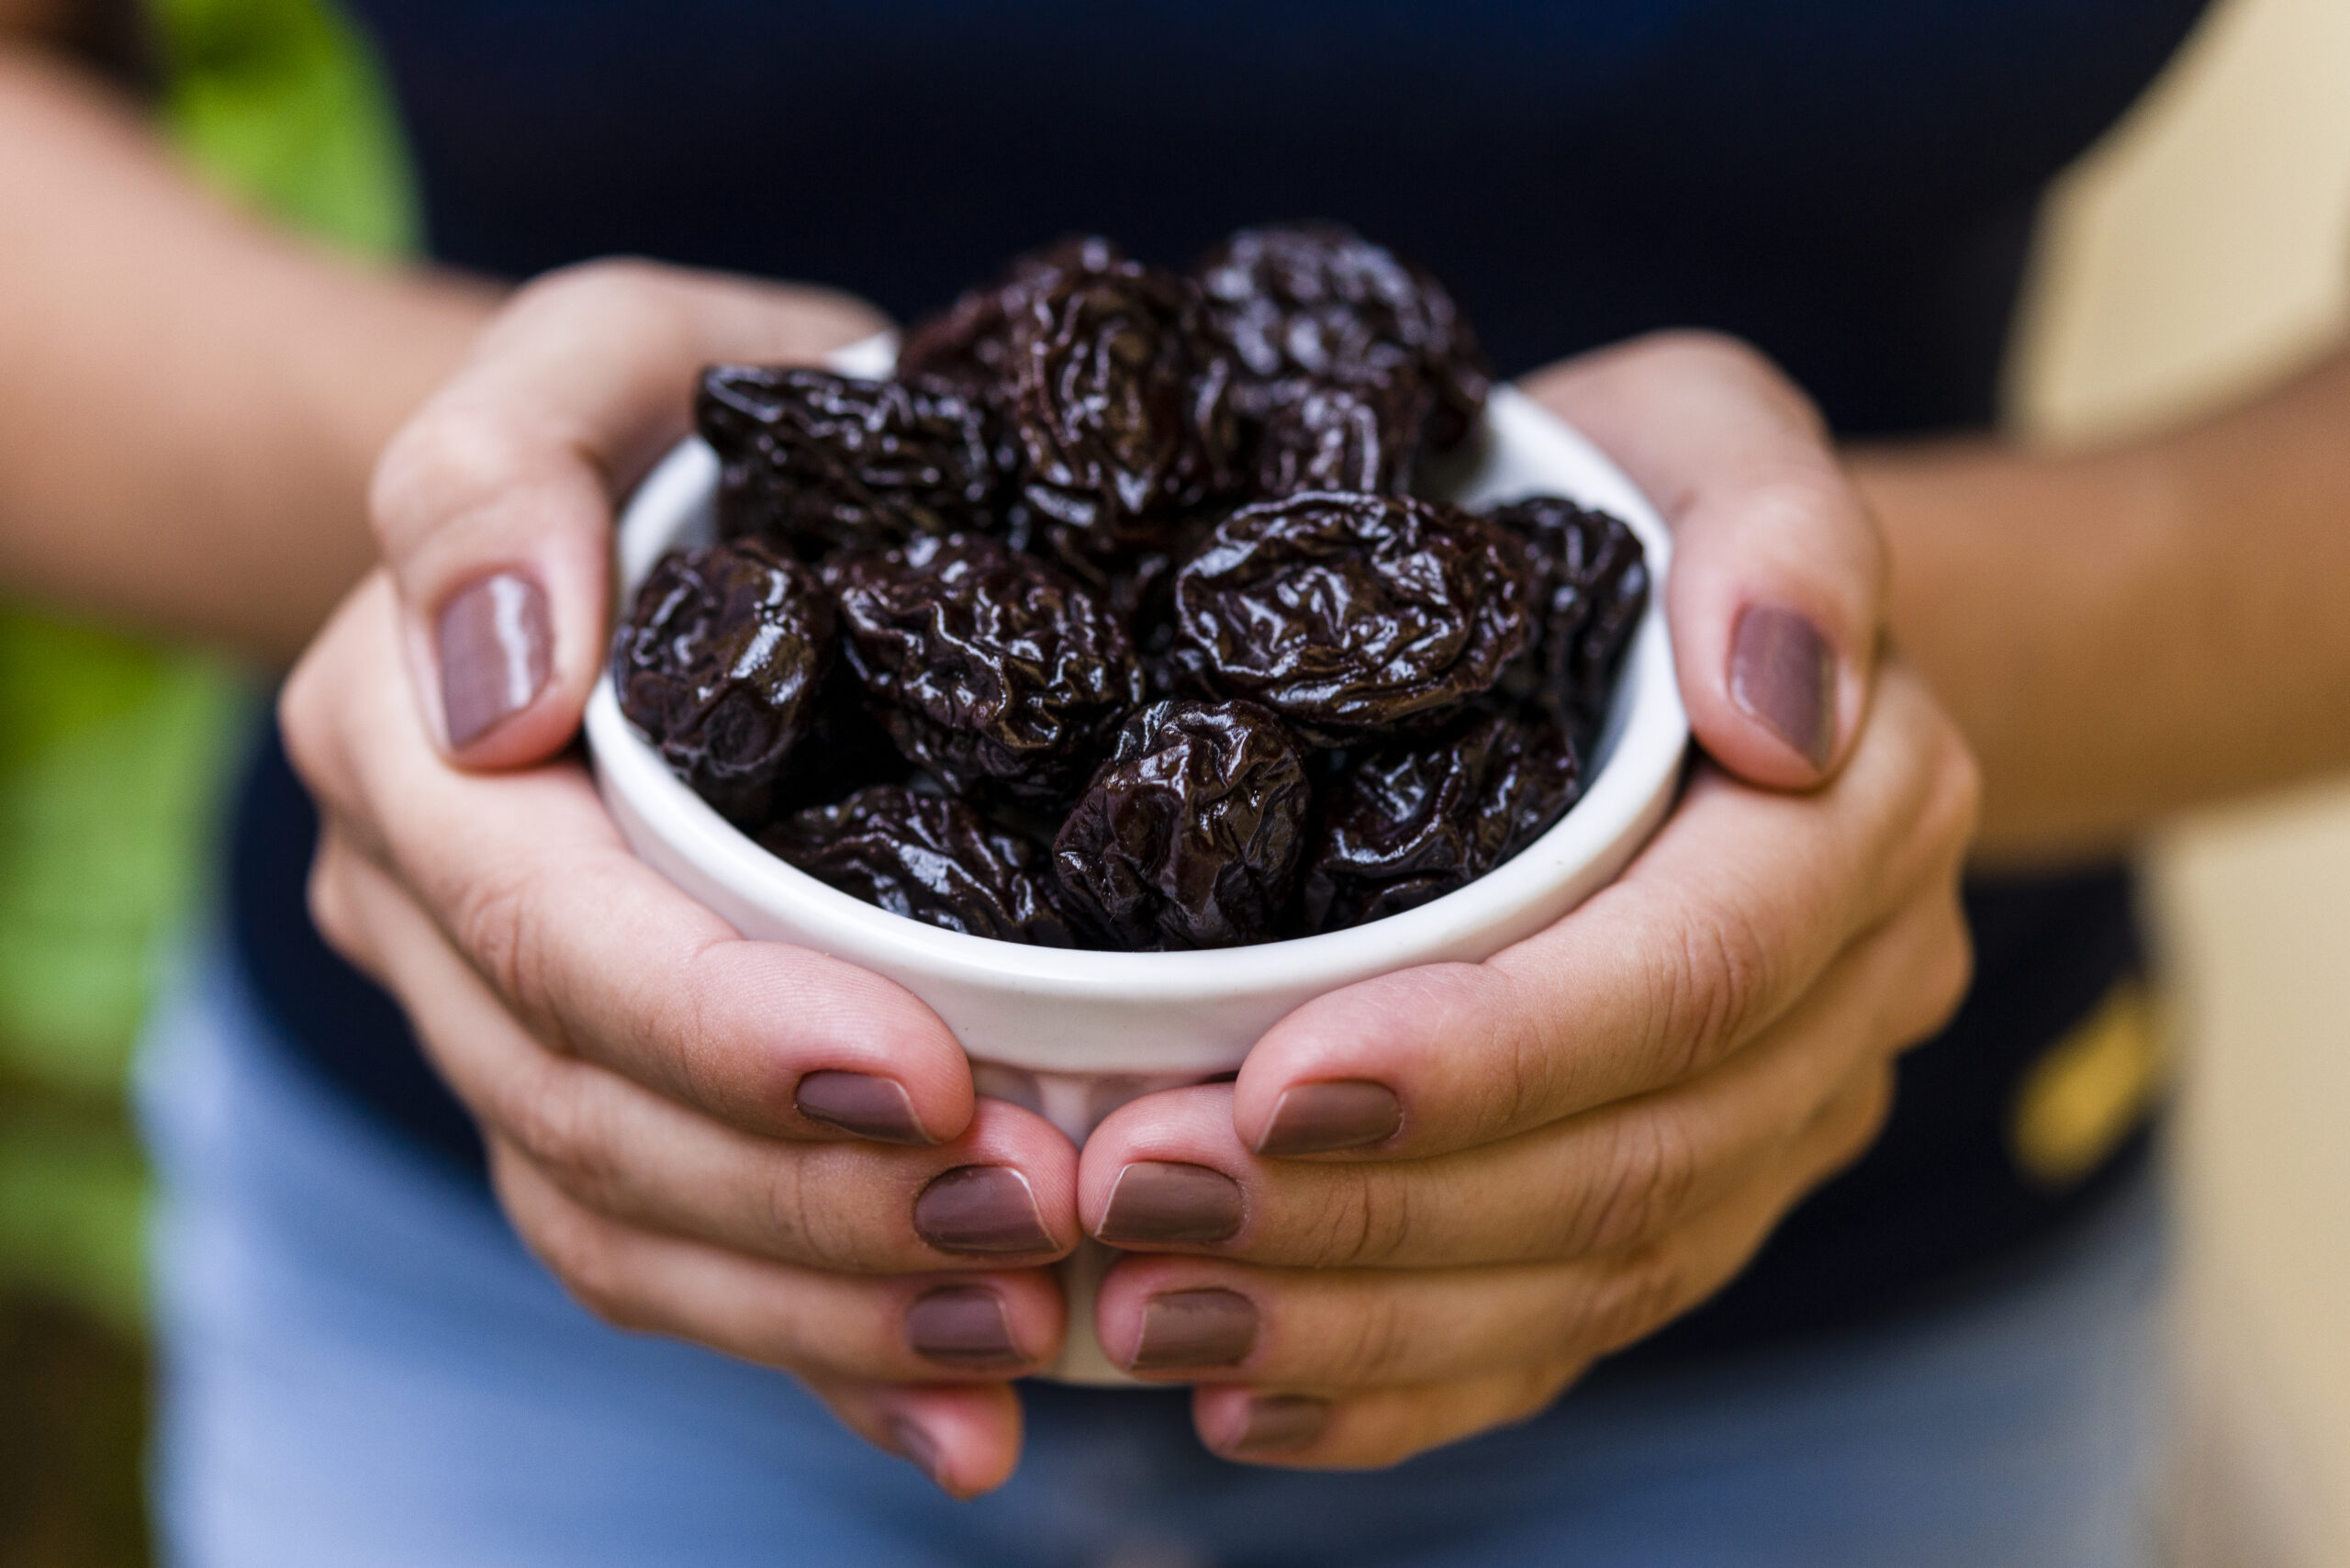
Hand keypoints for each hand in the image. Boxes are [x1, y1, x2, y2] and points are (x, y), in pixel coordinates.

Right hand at [282, 261, 1076, 1496]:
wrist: (674, 513)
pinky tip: (971, 1408)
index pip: (540, 931)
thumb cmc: (670, 415)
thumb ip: (497, 468)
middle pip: (590, 1116)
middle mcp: (434, 915)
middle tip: (1041, 1222)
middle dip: (813, 1200)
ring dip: (828, 1305)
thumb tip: (492, 676)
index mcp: (413, 745)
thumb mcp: (592, 355)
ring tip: (1033, 1320)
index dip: (717, 1026)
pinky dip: (824, 1351)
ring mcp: (512, 1028)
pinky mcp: (608, 1097)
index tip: (924, 1076)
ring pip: (628, 1225)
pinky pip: (681, 1260)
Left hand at [1074, 333, 1980, 1466]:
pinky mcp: (1680, 1195)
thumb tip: (1782, 704)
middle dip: (1373, 1206)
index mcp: (1859, 823)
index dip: (1494, 1050)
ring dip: (1360, 1318)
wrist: (1669, 626)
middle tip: (1138, 1198)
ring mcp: (1766, 1123)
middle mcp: (1838, 1001)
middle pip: (1626, 1161)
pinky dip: (1402, 1388)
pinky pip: (1562, 1331)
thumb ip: (1776, 526)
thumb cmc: (1639, 508)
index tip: (1278, 1076)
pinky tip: (1243, 1396)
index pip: (1689, 977)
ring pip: (1585, 1277)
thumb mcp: (1711, 433)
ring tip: (1148, 1304)